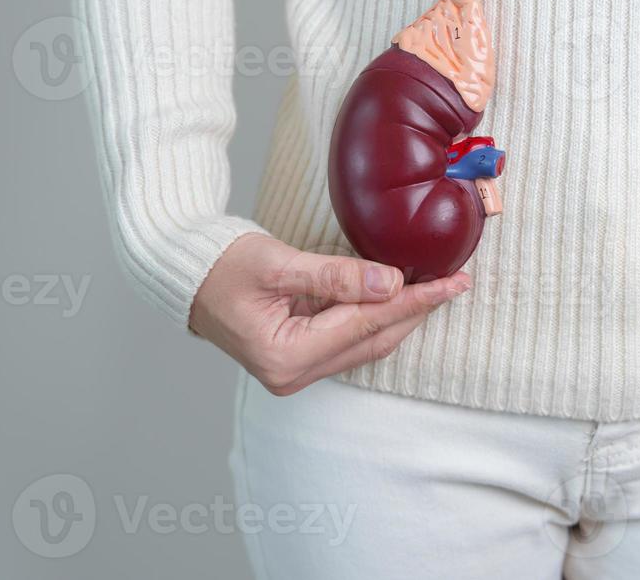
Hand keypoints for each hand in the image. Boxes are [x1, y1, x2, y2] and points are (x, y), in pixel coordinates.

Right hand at [188, 232, 471, 395]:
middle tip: (455, 283)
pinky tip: (395, 296)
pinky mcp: (296, 356)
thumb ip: (335, 276)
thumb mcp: (278, 264)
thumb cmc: (219, 265)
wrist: (184, 274)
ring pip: (364, 344)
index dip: (414, 302)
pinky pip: (348, 339)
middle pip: (372, 342)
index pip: (366, 325)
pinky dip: (374, 317)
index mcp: (285, 357)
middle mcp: (292, 374)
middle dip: (416, 311)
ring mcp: (294, 370)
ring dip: (399, 316)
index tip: (452, 284)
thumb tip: (390, 283)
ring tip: (435, 288)